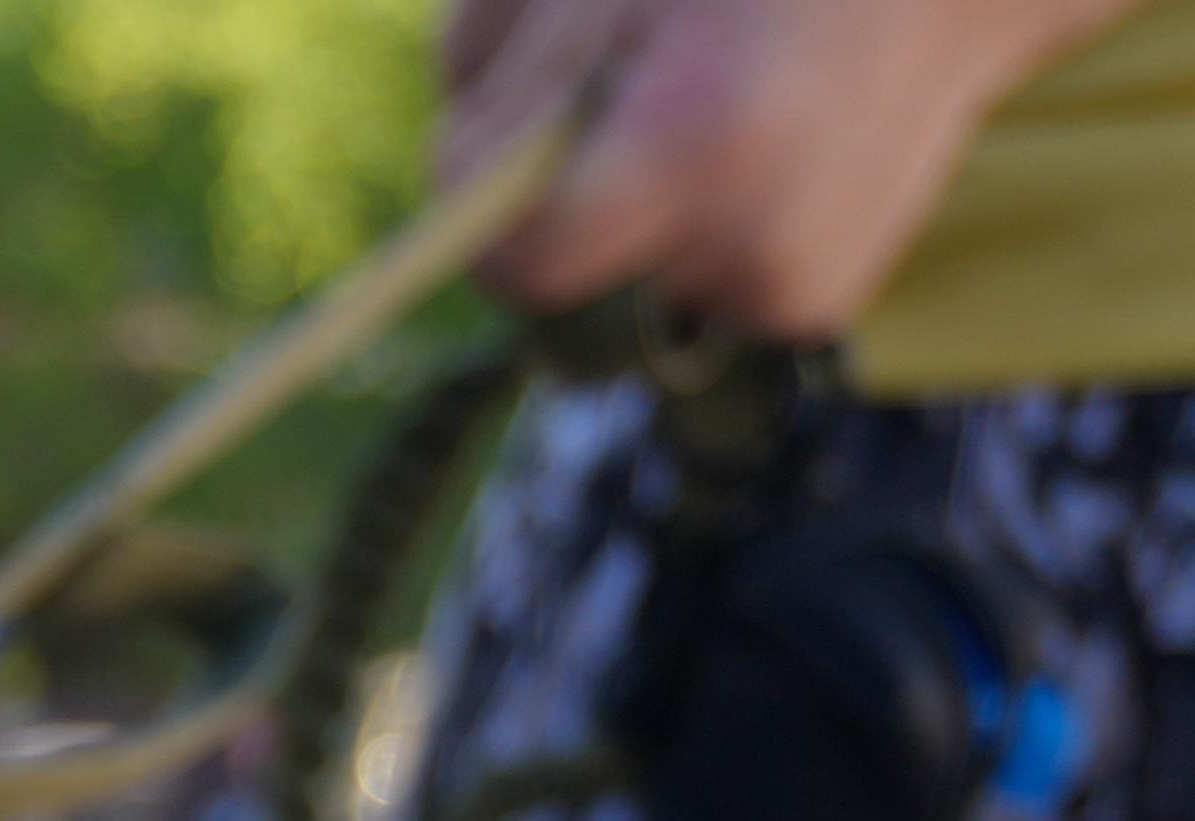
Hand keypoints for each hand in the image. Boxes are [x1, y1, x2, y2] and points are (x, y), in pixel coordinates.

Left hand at [439, 0, 1141, 336]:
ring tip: (705, 108)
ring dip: (626, 212)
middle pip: (560, 280)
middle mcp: (753, 245)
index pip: (520, 263)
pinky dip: (689, 228)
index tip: (506, 139)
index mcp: (700, 147)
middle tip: (627, 96)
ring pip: (617, 285)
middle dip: (556, 201)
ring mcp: (791, 289)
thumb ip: (497, 69)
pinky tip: (750, 147)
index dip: (489, 205)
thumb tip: (455, 181)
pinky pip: (684, 287)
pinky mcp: (812, 305)